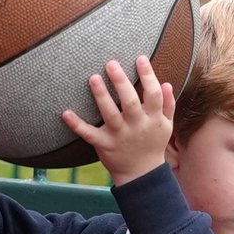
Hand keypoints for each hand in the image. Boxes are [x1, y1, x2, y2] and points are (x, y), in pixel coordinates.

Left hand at [63, 57, 174, 185]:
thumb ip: (167, 104)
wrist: (142, 174)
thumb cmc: (153, 144)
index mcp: (153, 119)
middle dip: (121, 82)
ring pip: (110, 115)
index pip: (153, 94)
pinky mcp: (104, 145)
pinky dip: (77, 125)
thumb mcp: (166, 126)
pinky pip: (89, 135)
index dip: (148, 76)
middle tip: (111, 63)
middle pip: (130, 102)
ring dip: (101, 96)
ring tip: (93, 78)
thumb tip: (166, 83)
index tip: (140, 58)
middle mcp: (136, 126)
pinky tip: (65, 113)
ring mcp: (119, 136)